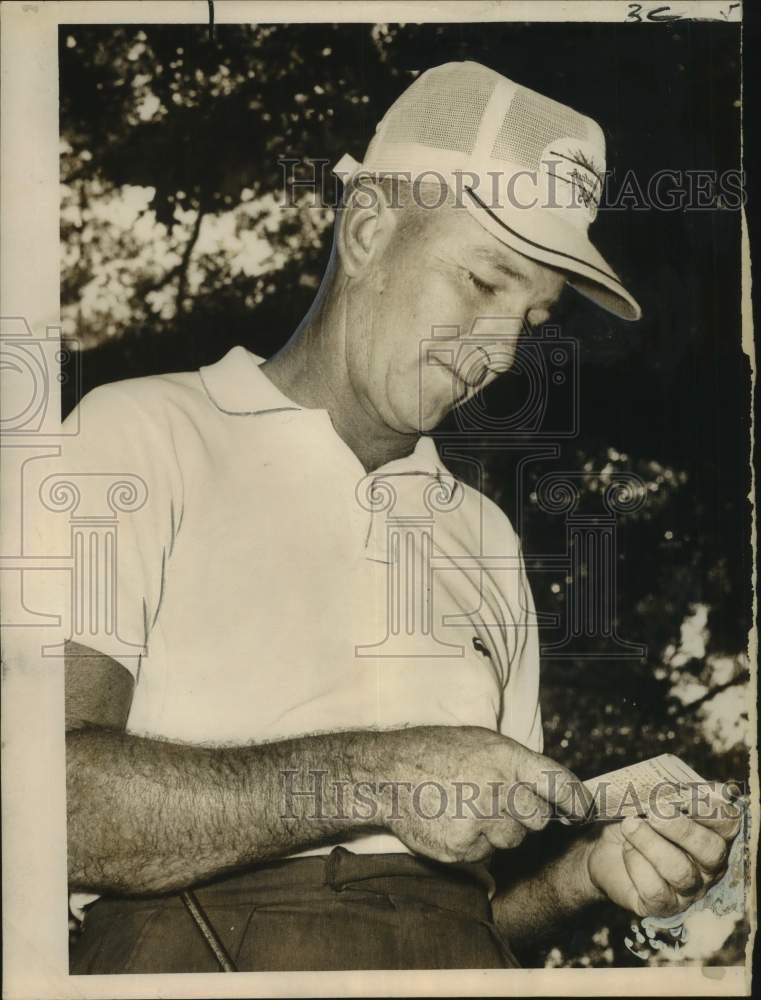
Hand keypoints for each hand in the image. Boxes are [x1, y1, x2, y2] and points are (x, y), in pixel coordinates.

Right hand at [378, 726, 592, 863]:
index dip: (575, 799)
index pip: (556, 782)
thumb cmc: (435, 753)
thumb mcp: (480, 742)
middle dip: (526, 815)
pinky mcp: (463, 848)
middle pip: (538, 819)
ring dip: (499, 830)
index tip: (583, 810)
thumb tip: (552, 790)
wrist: (387, 775)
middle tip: (500, 802)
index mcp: (504, 757)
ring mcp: (479, 821)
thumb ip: (516, 763)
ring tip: (469, 808)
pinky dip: (475, 843)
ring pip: (513, 839)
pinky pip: (486, 853)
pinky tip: (454, 822)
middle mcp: (496, 789)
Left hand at [584, 784, 741, 917]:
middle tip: (655, 812)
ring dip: (650, 843)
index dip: (713, 812)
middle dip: (683, 829)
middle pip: (711, 852)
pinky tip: (626, 849)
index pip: (727, 825)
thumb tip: (675, 788)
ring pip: (680, 871)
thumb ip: (667, 794)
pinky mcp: (663, 906)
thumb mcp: (650, 802)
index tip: (689, 798)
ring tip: (629, 825)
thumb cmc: (636, 821)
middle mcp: (707, 867)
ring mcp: (688, 890)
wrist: (605, 849)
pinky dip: (635, 862)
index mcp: (711, 835)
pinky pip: (654, 888)